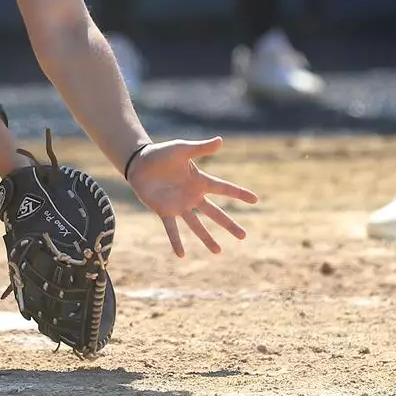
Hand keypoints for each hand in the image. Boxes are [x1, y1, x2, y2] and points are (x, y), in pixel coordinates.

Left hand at [125, 137, 258, 256]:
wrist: (140, 162)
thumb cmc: (162, 153)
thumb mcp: (183, 149)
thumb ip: (201, 148)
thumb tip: (220, 140)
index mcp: (200, 180)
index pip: (224, 188)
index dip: (239, 193)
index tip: (255, 200)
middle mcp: (193, 196)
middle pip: (215, 213)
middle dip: (229, 224)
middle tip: (243, 236)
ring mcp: (180, 205)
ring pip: (197, 225)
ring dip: (207, 238)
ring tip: (218, 252)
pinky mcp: (165, 211)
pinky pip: (172, 229)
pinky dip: (176, 241)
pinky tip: (181, 255)